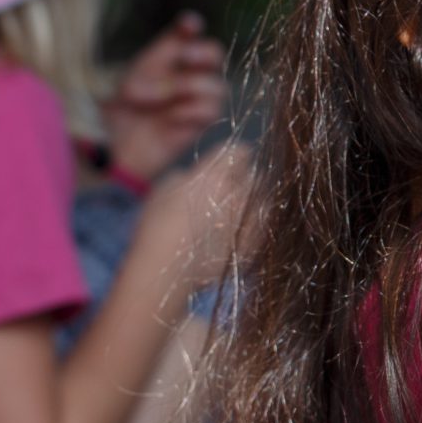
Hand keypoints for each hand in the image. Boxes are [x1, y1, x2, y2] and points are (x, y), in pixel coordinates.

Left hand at [104, 12, 229, 183]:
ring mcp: (199, 96)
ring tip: (160, 98)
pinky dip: (189, 112)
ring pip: (216, 86)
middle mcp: (191, 71)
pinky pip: (209, 110)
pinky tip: (169, 118)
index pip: (190, 32)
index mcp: (174, 53)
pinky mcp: (200, 122)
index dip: (192, 27)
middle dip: (201, 54)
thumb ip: (165, 50)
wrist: (117, 140)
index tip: (188, 25)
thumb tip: (190, 23)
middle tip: (184, 57)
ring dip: (187, 88)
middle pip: (215, 53)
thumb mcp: (140, 71)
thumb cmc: (126, 101)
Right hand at [136, 141, 256, 292]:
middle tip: (227, 193)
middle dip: (244, 181)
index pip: (242, 151)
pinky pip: (262, 228)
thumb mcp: (164, 188)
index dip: (235, 158)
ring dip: (252, 205)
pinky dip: (254, 229)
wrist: (169, 271)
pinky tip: (236, 237)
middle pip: (255, 176)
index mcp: (220, 172)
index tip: (228, 165)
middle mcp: (243, 191)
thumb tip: (197, 176)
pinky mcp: (256, 244)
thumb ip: (189, 176)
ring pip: (263, 202)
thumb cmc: (158, 226)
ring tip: (234, 217)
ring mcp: (253, 219)